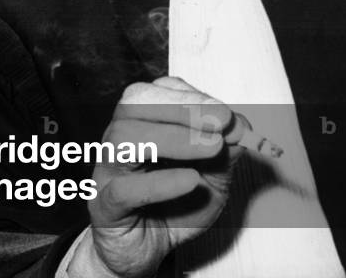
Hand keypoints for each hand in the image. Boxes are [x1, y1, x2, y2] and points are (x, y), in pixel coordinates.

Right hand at [71, 77, 244, 277]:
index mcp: (140, 125)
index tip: (225, 114)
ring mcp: (107, 172)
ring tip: (212, 148)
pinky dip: (159, 183)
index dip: (189, 96)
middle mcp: (119, 141)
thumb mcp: (213, 178)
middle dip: (179, 108)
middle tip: (220, 122)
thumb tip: (240, 125)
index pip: (153, 93)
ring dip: (172, 138)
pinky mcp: (105, 208)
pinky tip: (191, 181)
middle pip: (133, 104)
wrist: (149, 252)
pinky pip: (124, 190)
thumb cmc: (177, 207)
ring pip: (123, 139)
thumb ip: (225, 152)